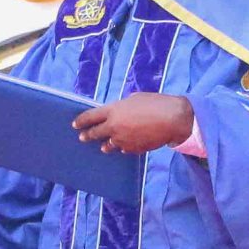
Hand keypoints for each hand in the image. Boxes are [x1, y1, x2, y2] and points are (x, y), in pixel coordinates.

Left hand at [73, 93, 194, 154]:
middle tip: (83, 137)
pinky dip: (122, 146)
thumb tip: (118, 114)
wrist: (172, 120)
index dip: (81, 121)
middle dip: (87, 135)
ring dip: (105, 144)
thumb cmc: (155, 104)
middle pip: (95, 133)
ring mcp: (122, 140)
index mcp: (112, 110)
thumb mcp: (134, 99)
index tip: (75, 125)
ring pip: (108, 144)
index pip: (90, 117)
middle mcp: (114, 126)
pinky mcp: (132, 149)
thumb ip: (121, 107)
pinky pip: (123, 149)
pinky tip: (123, 146)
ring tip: (103, 146)